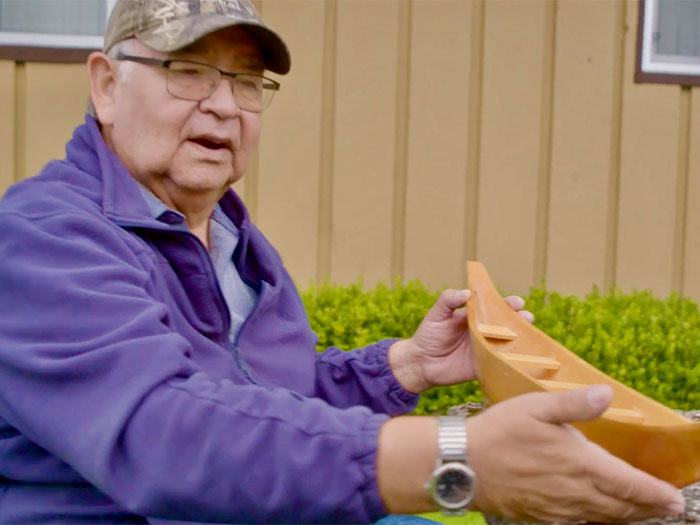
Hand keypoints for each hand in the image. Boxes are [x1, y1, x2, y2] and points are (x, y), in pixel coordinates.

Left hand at [389, 289, 532, 393]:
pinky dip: (511, 360)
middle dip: (519, 320)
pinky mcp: (484, 366)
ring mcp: (485, 349)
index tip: (517, 301)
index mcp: (474, 316)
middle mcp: (484, 332)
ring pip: (507, 343)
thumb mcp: (436, 314)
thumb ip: (448, 300)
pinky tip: (521, 358)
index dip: (507, 303)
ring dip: (520, 339)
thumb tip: (466, 293)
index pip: (494, 307)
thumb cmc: (428, 335)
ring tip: (527, 334)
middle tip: (526, 317)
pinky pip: (500, 363)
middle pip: (506, 324)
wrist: (420, 363)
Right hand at [467, 385, 685, 522]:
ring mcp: (558, 508)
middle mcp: (574, 492)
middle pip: (622, 507)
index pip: (630, 485)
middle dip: (648, 508)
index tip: (676, 499)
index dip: (657, 493)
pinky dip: (597, 521)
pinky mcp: (541, 515)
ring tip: (639, 511)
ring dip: (626, 516)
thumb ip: (574, 403)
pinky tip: (595, 514)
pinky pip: (578, 523)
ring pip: (603, 518)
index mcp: (578, 463)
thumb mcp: (535, 406)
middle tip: (666, 507)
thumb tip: (607, 394)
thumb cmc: (498, 432)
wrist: (462, 464)